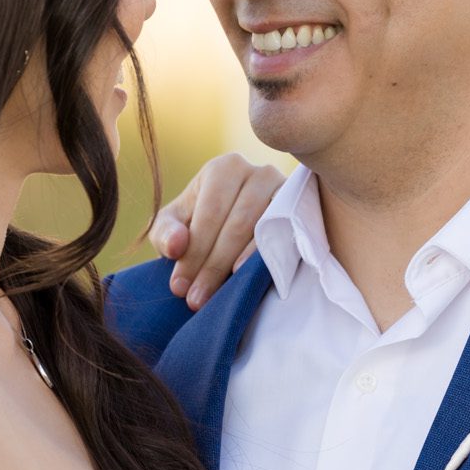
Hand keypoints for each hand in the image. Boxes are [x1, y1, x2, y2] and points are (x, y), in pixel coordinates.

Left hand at [147, 152, 283, 308]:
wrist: (237, 228)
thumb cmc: (200, 225)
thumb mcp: (175, 225)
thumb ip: (165, 233)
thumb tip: (177, 246)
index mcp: (225, 169)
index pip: (210, 213)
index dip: (194, 252)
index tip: (179, 287)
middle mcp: (259, 173)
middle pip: (236, 225)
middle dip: (213, 266)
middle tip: (196, 300)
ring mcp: (286, 193)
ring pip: (262, 233)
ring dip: (237, 268)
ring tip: (217, 297)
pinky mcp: (304, 215)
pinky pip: (286, 241)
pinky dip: (267, 262)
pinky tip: (249, 280)